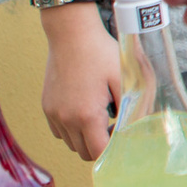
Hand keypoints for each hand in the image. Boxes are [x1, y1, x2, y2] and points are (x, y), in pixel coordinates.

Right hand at [40, 14, 122, 157]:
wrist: (72, 34)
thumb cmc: (100, 53)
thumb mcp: (124, 78)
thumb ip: (132, 107)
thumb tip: (140, 127)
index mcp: (87, 115)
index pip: (99, 153)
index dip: (113, 149)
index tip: (122, 134)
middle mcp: (66, 119)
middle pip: (84, 152)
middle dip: (100, 144)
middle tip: (113, 124)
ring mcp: (53, 113)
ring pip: (70, 143)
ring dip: (86, 137)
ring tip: (100, 114)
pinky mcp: (46, 106)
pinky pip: (59, 131)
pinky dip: (72, 129)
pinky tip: (84, 110)